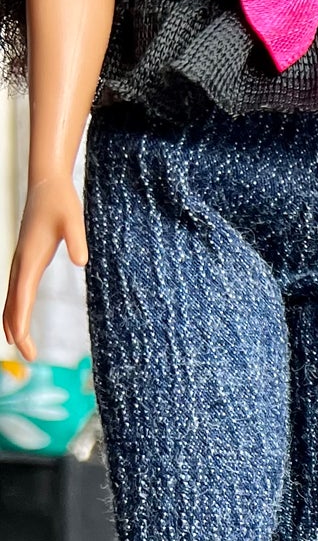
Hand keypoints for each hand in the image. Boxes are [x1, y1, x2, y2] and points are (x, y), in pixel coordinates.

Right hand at [3, 176, 86, 362]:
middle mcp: (21, 261)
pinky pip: (17, 288)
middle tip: (28, 356)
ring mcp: (21, 260)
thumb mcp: (74, 219)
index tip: (21, 343)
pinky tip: (20, 317)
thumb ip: (77, 239)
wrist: (47, 184)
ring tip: (20, 345)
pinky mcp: (26, 258)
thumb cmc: (62, 201)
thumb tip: (81, 261)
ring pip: (12, 297)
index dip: (21, 321)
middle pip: (13, 302)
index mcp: (31, 257)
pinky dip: (15, 306)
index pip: (22, 296)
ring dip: (13, 321)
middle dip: (17, 330)